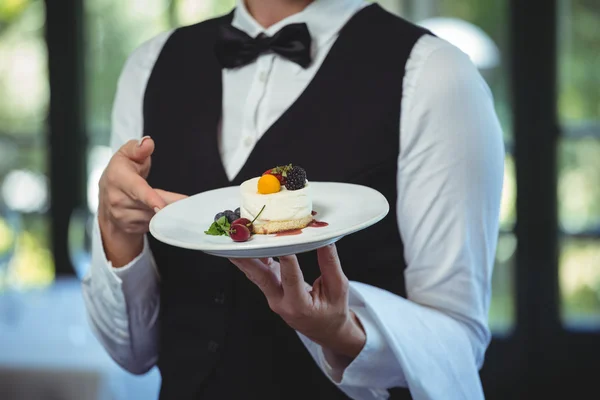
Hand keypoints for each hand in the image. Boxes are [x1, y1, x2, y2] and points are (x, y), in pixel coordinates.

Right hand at [98, 136, 186, 266]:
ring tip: (171, 203)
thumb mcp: (127, 154)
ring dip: (166, 211)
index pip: (137, 189)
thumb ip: (138, 148)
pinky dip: (160, 219)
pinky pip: (153, 225)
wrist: (107, 196)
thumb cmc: (122, 172)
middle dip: (170, 205)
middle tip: (188, 204)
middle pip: (151, 205)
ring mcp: (122, 216)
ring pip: (154, 216)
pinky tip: (159, 211)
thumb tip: (148, 142)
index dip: (150, 198)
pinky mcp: (130, 227)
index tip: (161, 206)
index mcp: (118, 178)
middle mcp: (117, 199)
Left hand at [229, 244, 365, 358]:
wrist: (324, 329)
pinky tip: (248, 241)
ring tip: (236, 238)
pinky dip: (253, 256)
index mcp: (299, 305)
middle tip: (239, 241)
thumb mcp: (338, 289)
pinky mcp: (270, 289)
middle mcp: (280, 302)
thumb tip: (324, 239)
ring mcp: (272, 296)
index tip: (281, 242)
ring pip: (255, 274)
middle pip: (260, 278)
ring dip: (245, 256)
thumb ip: (330, 264)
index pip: (291, 279)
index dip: (286, 260)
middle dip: (248, 258)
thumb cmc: (332, 312)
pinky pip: (259, 272)